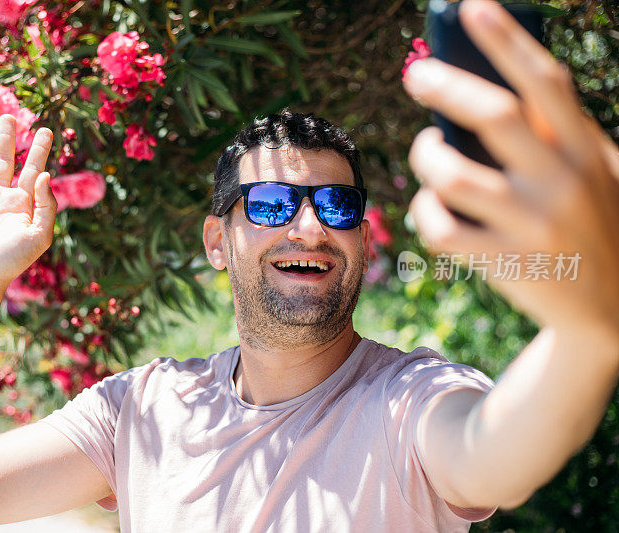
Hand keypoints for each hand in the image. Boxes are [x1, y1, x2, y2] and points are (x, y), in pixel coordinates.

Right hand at [0, 114, 56, 292]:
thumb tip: (46, 174)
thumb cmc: (12, 260)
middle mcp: (2, 199)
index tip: (45, 130)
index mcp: (23, 204)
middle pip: (6, 161)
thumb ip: (46, 205)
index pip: (33, 170)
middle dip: (9, 139)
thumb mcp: (39, 234)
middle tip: (11, 115)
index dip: (39, 150)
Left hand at [404, 0, 618, 340]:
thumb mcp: (592, 172)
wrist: (611, 311)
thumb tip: (476, 89)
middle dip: (446, 86)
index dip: (505, 40)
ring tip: (426, 149)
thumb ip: (553, 135)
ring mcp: (533, 226)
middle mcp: (564, 184)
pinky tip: (431, 205)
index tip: (469, 7)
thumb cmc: (590, 223)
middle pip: (493, 116)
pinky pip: (439, 226)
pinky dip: (423, 209)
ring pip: (453, 175)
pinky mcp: (504, 263)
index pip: (545, 83)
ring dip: (426, 155)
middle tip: (416, 73)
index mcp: (587, 151)